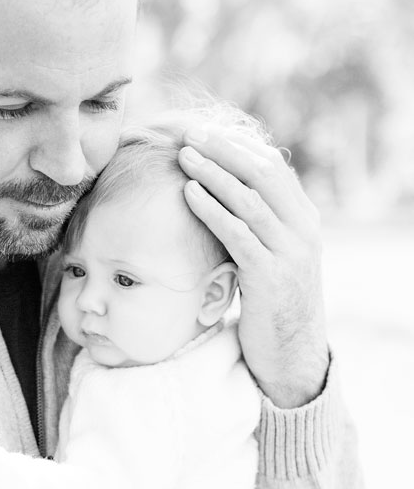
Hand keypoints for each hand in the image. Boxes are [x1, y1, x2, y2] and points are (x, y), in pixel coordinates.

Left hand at [179, 127, 328, 406]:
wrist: (292, 355)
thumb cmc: (273, 304)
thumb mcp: (274, 257)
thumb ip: (260, 226)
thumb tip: (227, 192)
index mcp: (305, 220)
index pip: (274, 168)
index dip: (238, 146)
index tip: (207, 133)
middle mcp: (303, 230)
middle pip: (263, 173)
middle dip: (224, 150)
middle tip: (191, 136)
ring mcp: (290, 253)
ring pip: (249, 199)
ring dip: (213, 173)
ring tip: (184, 156)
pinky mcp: (270, 277)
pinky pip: (238, 233)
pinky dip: (212, 208)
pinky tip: (189, 194)